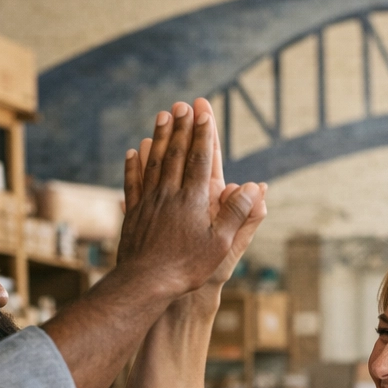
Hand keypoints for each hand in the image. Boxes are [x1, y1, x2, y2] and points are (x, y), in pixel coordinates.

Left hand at [115, 98, 263, 298]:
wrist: (145, 282)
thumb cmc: (187, 267)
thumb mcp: (220, 244)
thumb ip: (236, 213)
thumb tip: (254, 187)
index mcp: (193, 200)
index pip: (201, 160)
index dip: (203, 135)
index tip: (204, 113)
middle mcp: (169, 194)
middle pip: (177, 154)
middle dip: (182, 128)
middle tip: (183, 104)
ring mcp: (148, 202)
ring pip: (155, 162)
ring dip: (160, 137)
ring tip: (162, 116)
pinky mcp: (133, 213)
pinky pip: (134, 182)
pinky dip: (134, 164)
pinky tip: (134, 152)